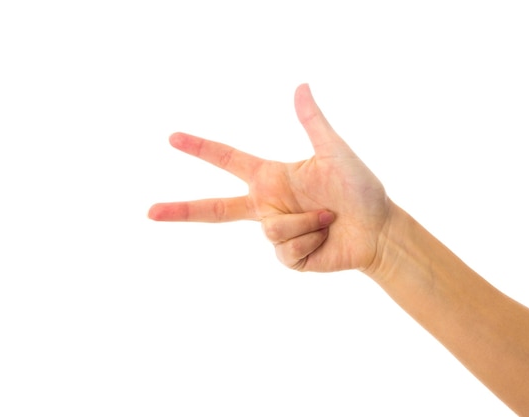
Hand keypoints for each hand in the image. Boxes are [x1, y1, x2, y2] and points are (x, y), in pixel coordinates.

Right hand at [149, 84, 390, 272]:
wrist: (379, 230)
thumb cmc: (360, 189)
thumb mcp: (336, 152)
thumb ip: (313, 122)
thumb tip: (300, 86)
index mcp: (271, 178)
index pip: (228, 161)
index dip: (201, 149)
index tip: (173, 138)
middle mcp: (268, 205)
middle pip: (215, 210)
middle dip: (182, 210)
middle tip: (150, 212)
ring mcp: (276, 234)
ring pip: (272, 229)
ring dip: (307, 221)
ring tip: (329, 217)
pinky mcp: (288, 257)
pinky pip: (286, 250)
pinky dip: (311, 240)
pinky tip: (325, 238)